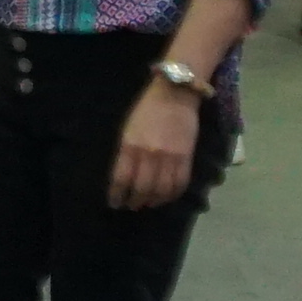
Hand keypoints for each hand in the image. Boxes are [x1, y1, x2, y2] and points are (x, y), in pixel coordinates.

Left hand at [106, 81, 200, 210]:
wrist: (175, 94)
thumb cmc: (146, 109)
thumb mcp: (127, 129)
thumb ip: (125, 153)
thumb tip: (123, 177)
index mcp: (130, 146)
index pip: (121, 179)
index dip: (117, 195)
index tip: (114, 203)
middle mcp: (149, 154)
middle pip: (142, 188)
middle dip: (135, 202)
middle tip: (132, 206)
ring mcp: (170, 157)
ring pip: (162, 190)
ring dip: (153, 201)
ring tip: (148, 204)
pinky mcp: (186, 157)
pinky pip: (180, 183)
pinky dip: (172, 195)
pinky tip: (166, 197)